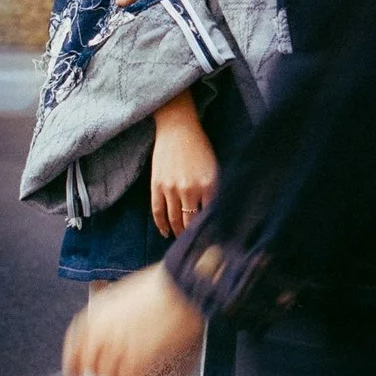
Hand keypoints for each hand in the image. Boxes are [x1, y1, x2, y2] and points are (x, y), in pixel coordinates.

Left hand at [64, 264, 202, 375]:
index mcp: (96, 314)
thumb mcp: (123, 291)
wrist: (182, 283)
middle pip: (91, 368)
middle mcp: (101, 332)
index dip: (72, 367)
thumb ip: (110, 312)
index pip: (74, 348)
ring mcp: (118, 347)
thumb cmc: (160, 284)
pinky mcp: (138, 359)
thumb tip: (108, 327)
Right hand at [148, 91, 216, 237]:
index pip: (211, 216)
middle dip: (194, 236)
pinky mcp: (157, 185)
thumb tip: (218, 213)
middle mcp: (190, 189)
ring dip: (178, 232)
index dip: (211, 230)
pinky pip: (158, 211)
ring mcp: (171, 188)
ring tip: (182, 240)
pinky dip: (161, 225)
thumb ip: (216, 190)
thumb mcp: (215, 167)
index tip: (213, 242)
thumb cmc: (200, 147)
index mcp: (209, 184)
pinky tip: (165, 233)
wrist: (177, 129)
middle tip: (197, 246)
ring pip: (175, 220)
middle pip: (192, 222)